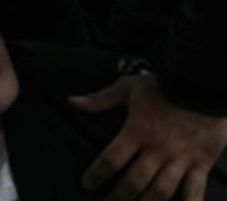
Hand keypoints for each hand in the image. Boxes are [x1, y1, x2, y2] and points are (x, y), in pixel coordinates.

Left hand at [72, 74, 226, 199]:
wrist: (203, 86)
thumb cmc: (164, 87)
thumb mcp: (129, 87)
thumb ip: (101, 98)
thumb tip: (72, 102)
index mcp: (137, 131)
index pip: (111, 159)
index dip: (96, 175)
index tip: (87, 185)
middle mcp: (158, 149)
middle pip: (134, 182)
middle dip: (117, 197)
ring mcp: (181, 159)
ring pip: (161, 191)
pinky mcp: (202, 164)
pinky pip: (195, 191)